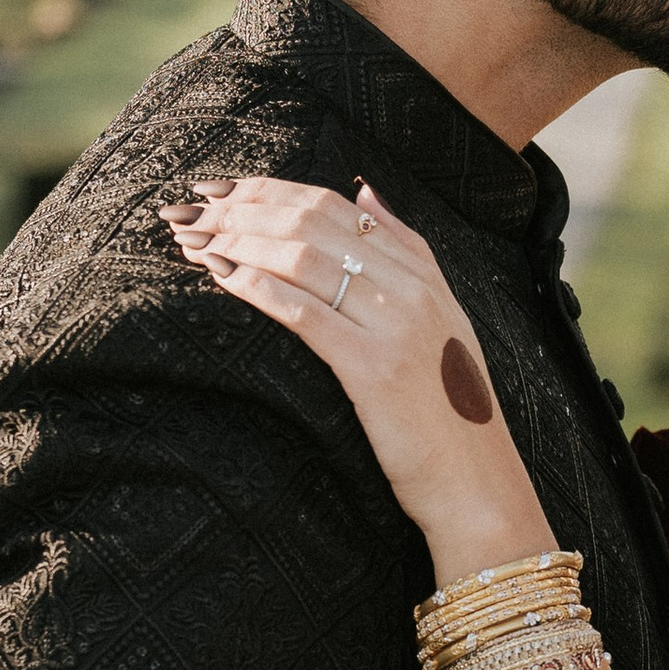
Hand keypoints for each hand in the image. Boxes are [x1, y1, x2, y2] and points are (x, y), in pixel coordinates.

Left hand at [162, 174, 552, 583]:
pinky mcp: (374, 369)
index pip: (336, 205)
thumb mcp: (441, 318)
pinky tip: (221, 276)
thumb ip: (407, 252)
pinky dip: (256, 287)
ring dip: (238, 242)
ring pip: (302, 258)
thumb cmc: (449, 408)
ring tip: (194, 242)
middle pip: (312, 222)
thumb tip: (365, 191)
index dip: (270, 189)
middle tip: (191, 212)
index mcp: (424, 272)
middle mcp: (412, 288)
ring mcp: (395, 325)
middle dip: (242, 209)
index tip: (220, 188)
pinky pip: (304, 313)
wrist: (477, 481)